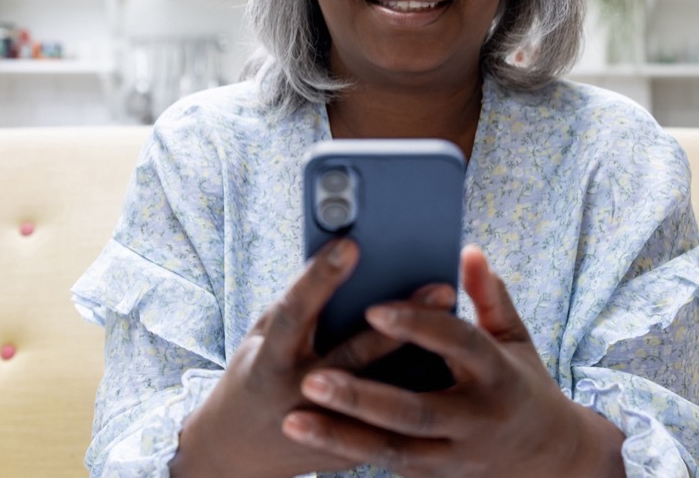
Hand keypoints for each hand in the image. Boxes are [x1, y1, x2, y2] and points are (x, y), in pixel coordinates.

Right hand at [169, 239, 455, 477]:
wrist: (239, 453)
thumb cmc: (256, 375)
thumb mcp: (261, 340)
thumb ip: (301, 309)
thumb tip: (346, 261)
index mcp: (269, 363)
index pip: (296, 314)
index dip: (321, 279)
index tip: (351, 245)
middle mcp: (298, 396)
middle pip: (356, 355)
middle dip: (401, 322)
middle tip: (441, 287)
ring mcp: (327, 427)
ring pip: (386, 392)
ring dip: (425, 355)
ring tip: (459, 322)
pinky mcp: (350, 451)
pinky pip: (393, 420)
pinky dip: (422, 389)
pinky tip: (456, 362)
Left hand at [281, 245, 626, 477]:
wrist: (547, 459)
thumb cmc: (523, 383)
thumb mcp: (515, 338)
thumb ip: (489, 295)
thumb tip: (469, 250)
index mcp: (499, 374)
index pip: (459, 345)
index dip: (418, 326)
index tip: (373, 309)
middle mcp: (477, 419)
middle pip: (417, 411)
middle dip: (364, 398)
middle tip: (314, 380)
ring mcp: (455, 453)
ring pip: (393, 449)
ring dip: (342, 435)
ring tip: (294, 417)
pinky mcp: (435, 473)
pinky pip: (387, 462)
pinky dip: (348, 449)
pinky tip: (310, 432)